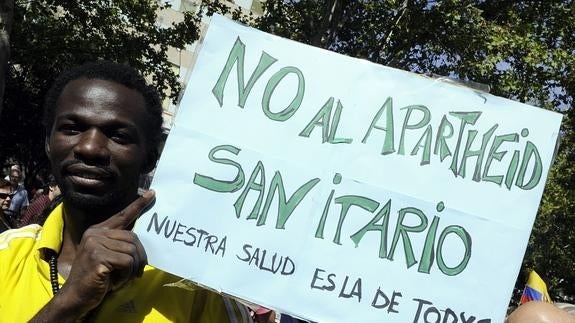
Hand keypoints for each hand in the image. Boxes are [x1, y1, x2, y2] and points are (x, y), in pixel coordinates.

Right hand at [57, 190, 154, 315]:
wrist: (75, 297)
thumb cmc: (95, 278)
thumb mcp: (107, 257)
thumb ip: (119, 245)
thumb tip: (139, 242)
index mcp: (97, 231)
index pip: (122, 215)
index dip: (138, 205)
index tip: (152, 193)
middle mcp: (95, 234)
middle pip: (133, 238)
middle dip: (140, 257)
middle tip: (137, 272)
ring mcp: (95, 244)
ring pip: (132, 251)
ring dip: (131, 269)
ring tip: (120, 278)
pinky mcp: (98, 257)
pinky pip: (127, 262)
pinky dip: (126, 275)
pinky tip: (114, 282)